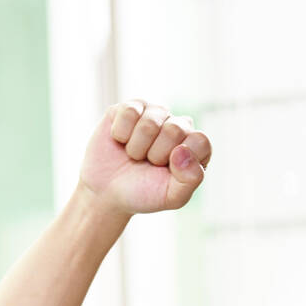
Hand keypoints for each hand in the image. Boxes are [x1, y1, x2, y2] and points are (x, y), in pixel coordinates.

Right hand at [78, 99, 211, 215]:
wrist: (106, 192)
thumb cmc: (142, 193)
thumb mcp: (171, 198)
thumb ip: (190, 180)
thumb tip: (182, 150)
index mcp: (194, 146)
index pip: (199, 141)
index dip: (179, 162)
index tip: (166, 172)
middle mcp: (177, 124)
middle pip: (173, 130)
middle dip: (155, 155)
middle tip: (147, 163)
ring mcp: (154, 113)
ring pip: (149, 123)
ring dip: (136, 147)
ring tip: (133, 154)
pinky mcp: (130, 107)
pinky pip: (129, 112)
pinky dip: (120, 134)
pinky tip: (121, 141)